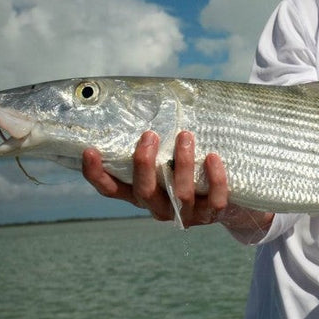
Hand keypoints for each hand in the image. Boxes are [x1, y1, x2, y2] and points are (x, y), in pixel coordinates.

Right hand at [82, 131, 272, 236]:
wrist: (229, 200)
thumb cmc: (190, 170)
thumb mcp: (168, 160)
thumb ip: (155, 146)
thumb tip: (147, 103)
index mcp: (141, 194)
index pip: (111, 190)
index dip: (97, 174)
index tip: (90, 150)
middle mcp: (159, 208)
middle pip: (144, 191)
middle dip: (145, 163)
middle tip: (150, 134)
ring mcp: (186, 214)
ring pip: (180, 194)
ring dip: (182, 163)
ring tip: (185, 135)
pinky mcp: (212, 215)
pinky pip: (214, 199)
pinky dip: (214, 178)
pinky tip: (213, 157)